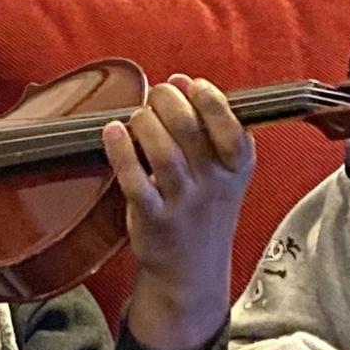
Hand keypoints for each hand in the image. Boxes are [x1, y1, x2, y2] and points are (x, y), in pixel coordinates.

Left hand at [104, 74, 255, 349]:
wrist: (189, 269)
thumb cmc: (203, 206)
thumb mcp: (224, 170)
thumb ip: (209, 125)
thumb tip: (181, 80)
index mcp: (236, 168)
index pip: (230, 126)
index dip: (208, 97)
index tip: (189, 84)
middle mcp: (212, 185)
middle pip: (188, 129)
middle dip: (167, 100)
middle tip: (156, 95)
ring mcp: (182, 203)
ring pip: (161, 151)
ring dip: (144, 121)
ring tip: (139, 116)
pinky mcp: (151, 218)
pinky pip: (134, 180)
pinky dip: (120, 150)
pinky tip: (112, 131)